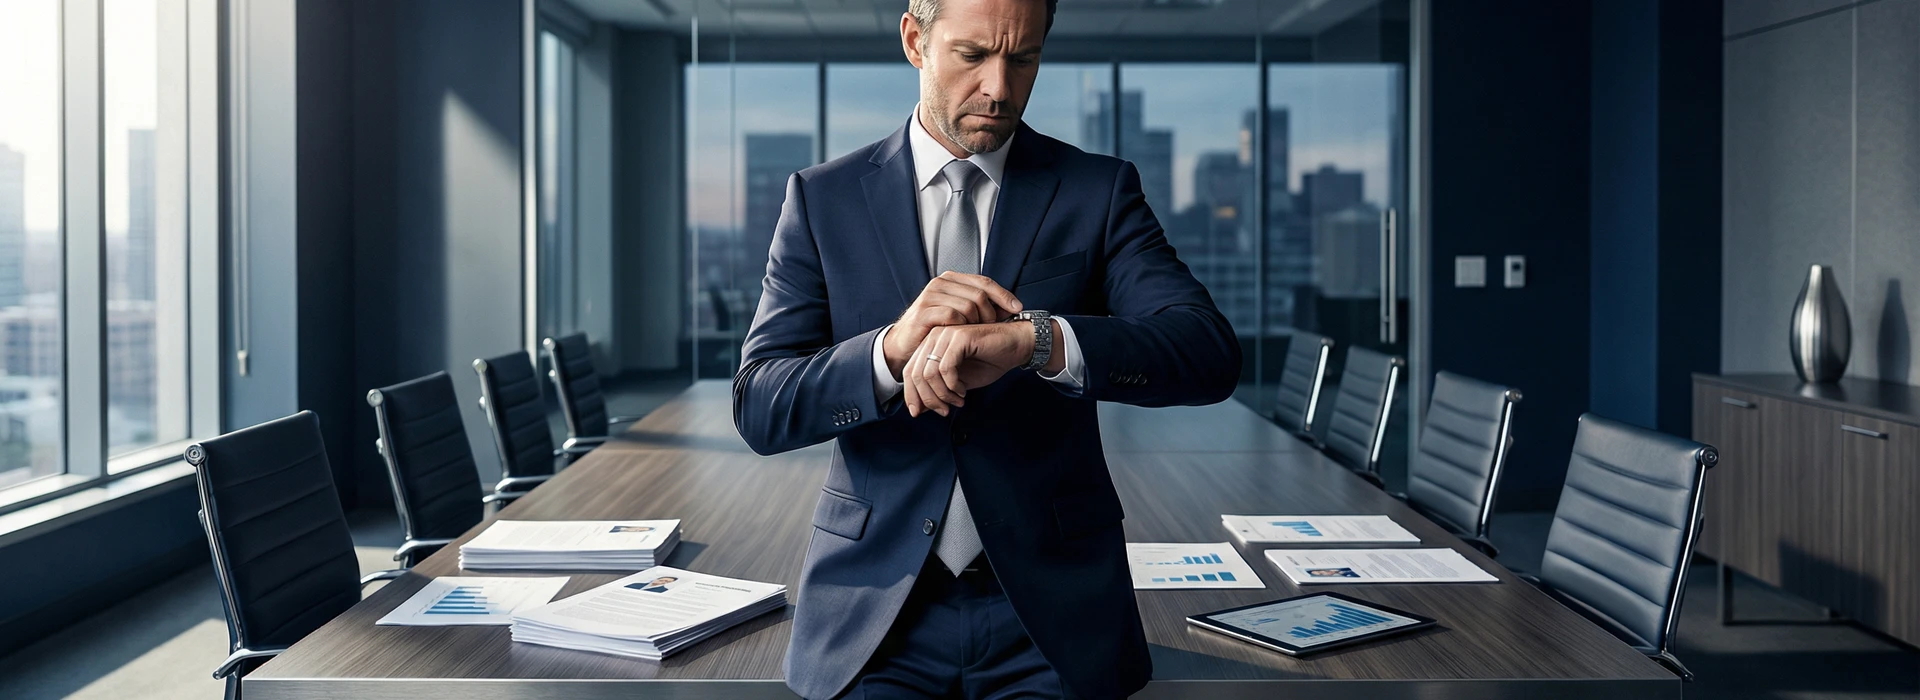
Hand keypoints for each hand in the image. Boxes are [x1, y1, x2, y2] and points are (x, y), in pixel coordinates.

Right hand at [884, 272, 1021, 379]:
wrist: (905, 344)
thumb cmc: (935, 329)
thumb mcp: (961, 314)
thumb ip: (982, 307)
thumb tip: (1012, 307)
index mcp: (951, 279)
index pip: (984, 282)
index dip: (1004, 295)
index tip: (1018, 309)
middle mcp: (940, 283)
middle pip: (979, 294)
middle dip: (991, 313)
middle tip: (992, 328)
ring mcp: (930, 296)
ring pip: (969, 305)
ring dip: (978, 323)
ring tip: (976, 335)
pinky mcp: (924, 312)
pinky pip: (954, 316)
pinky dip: (963, 327)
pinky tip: (963, 337)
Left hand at [902, 322, 1033, 416]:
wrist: (1016, 346)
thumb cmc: (989, 362)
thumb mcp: (958, 384)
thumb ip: (937, 392)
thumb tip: (917, 409)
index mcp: (931, 345)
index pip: (909, 371)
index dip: (911, 395)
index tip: (919, 413)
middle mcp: (934, 337)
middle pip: (916, 374)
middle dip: (928, 399)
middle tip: (944, 411)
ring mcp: (946, 335)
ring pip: (929, 373)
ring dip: (943, 394)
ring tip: (958, 401)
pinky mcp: (959, 337)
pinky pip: (946, 368)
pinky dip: (952, 385)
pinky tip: (963, 391)